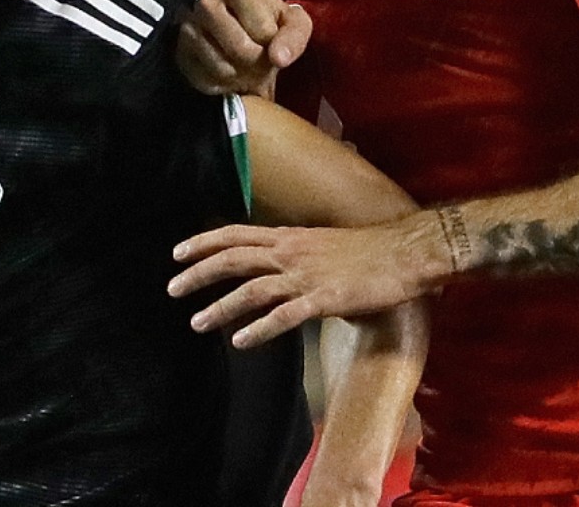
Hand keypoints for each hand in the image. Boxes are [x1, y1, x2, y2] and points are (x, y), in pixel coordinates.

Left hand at [169, 217, 437, 347]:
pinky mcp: (325, 299)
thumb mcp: (322, 244)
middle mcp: (291, 253)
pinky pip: (285, 316)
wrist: (407, 254)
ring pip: (252, 289)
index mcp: (290, 237)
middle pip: (233, 259)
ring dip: (220, 306)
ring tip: (196, 323)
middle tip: (172, 289)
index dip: (203, 243)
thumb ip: (296, 253)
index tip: (177, 253)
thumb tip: (275, 266)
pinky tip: (241, 342)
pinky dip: (259, 329)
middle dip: (198, 274)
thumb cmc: (369, 251)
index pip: (235, 234)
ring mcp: (306, 276)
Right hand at [176, 0, 310, 96]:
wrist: (246, 45)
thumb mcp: (295, 26)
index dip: (272, 45)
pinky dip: (220, 84)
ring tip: (244, 68)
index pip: (262, 30)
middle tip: (259, 61)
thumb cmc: (271, 30)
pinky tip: (228, 75)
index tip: (271, 43)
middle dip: (255, 62)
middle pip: (237, 46)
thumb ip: (294, 37)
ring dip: (238, 75)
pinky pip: (201, 78)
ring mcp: (188, 27)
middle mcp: (206, 2)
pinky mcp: (179, 52)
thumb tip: (279, 57)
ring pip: (219, 65)